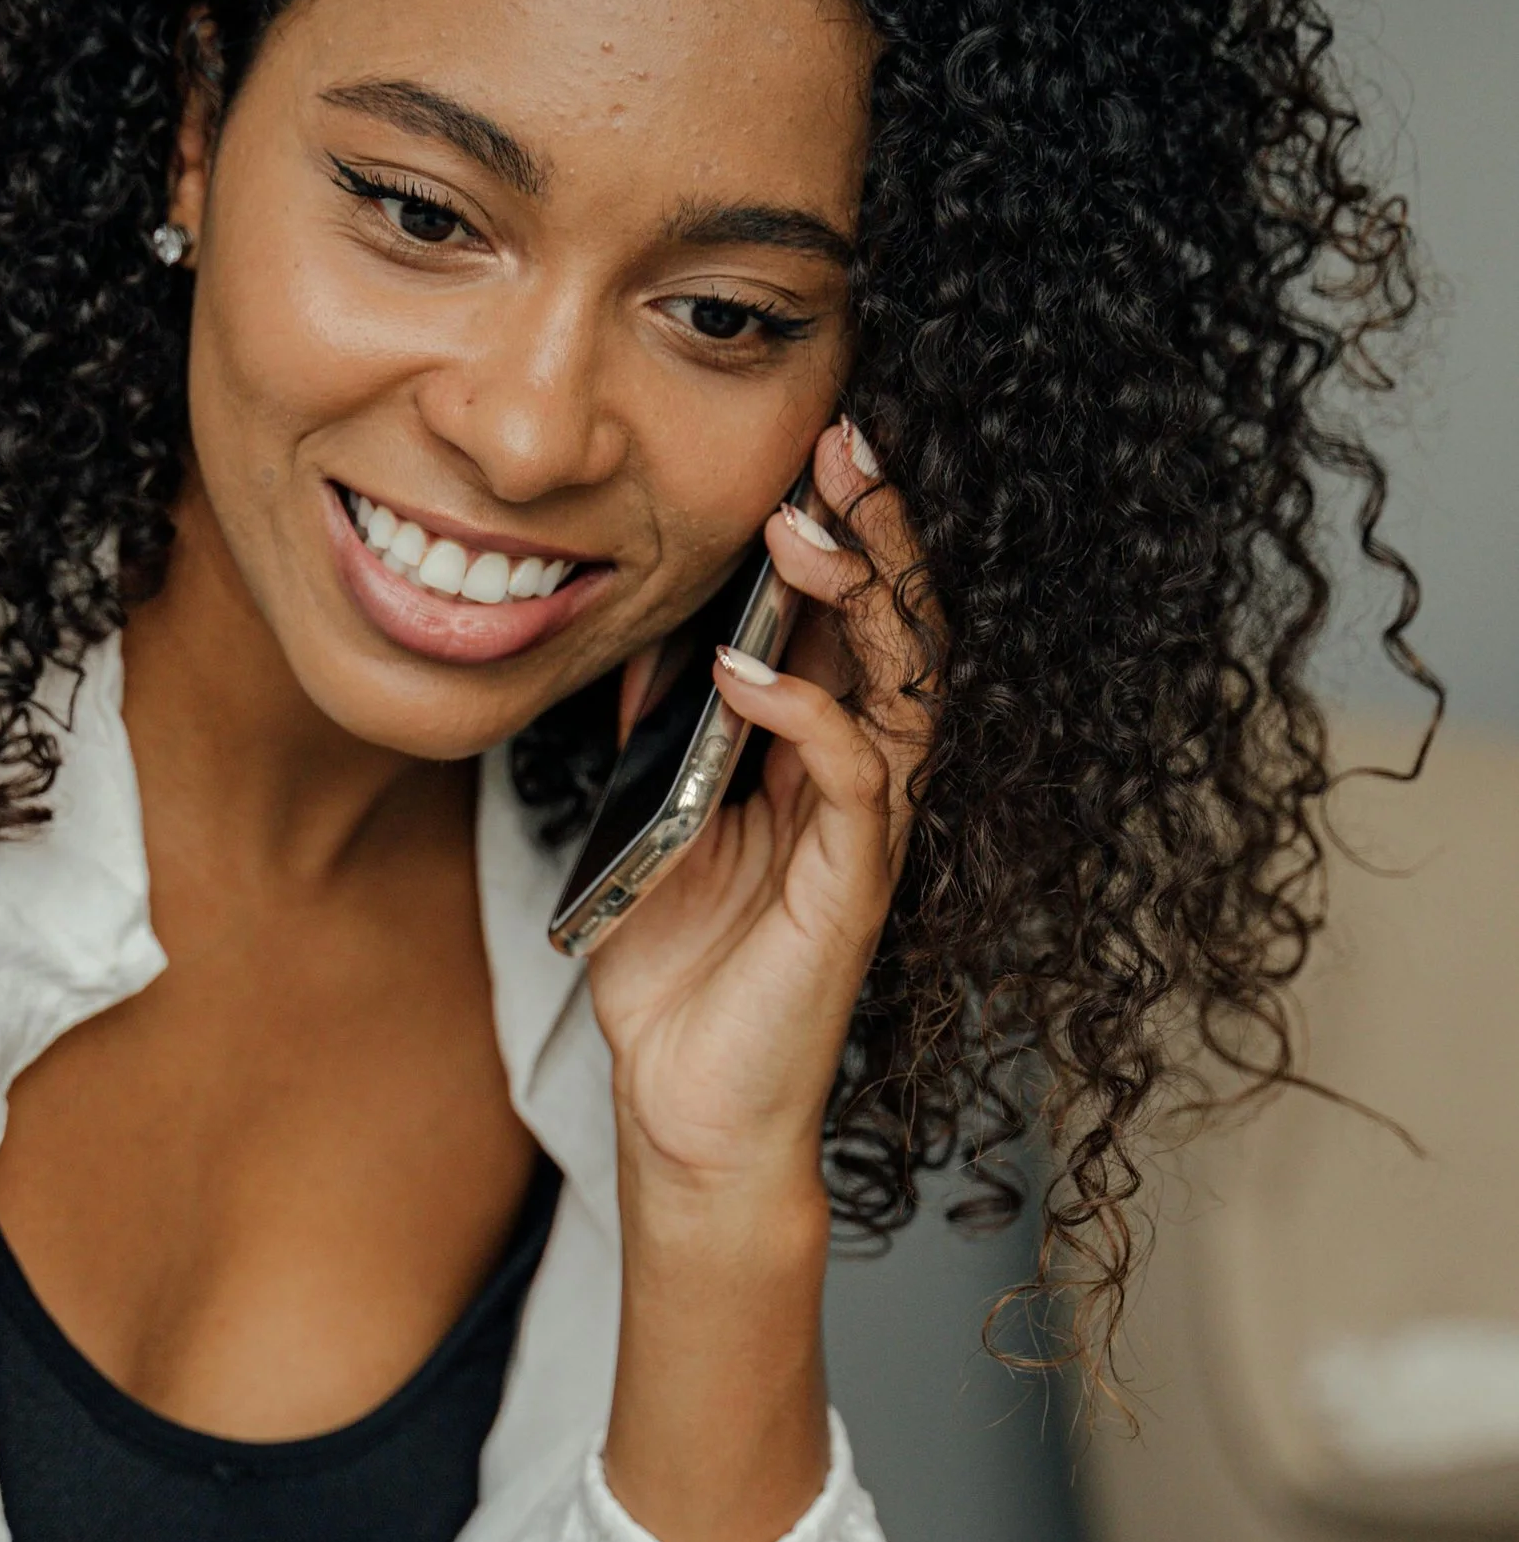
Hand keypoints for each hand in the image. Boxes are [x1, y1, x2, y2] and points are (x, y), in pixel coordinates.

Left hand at [588, 416, 940, 1541]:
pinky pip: (851, 783)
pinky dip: (806, 719)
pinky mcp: (852, 889)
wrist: (687, 1104)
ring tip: (809, 529)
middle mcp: (861, 777)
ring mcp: (866, 830)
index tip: (818, 437)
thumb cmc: (679, 969)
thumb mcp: (647, 820)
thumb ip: (657, 732)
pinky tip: (751, 676)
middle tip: (846, 439)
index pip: (856, 612)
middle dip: (876, 528)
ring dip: (859, 602)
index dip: (846, 524)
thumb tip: (639, 640)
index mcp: (819, 748)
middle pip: (902, 625)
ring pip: (902, 686)